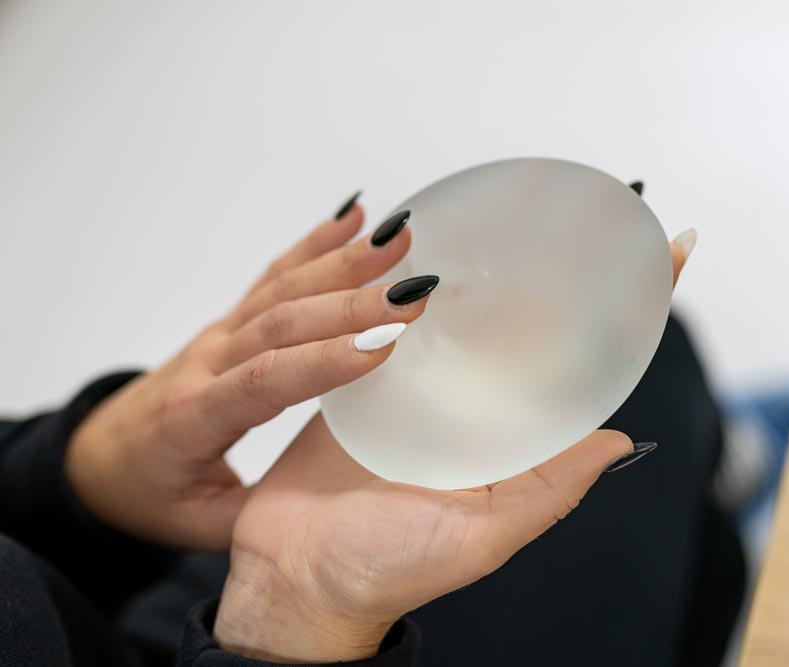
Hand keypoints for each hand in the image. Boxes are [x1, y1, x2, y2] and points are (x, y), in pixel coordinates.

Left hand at [66, 201, 433, 549]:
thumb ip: (264, 513)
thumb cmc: (153, 494)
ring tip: (396, 238)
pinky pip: (274, 275)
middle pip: (281, 322)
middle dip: (351, 303)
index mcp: (194, 419)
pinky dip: (314, 243)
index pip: (264, 381)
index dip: (323, 360)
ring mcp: (220, 335)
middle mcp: (207, 364)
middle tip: (413, 292)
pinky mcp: (232, 322)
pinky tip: (353, 217)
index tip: (384, 344)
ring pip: (282, 289)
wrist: (102, 457)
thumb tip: (340, 504)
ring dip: (342, 261)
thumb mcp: (203, 525)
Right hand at [212, 229, 696, 661]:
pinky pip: (390, 321)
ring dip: (491, 263)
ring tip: (522, 204)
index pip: (584, 366)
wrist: (297, 578)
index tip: (672, 252)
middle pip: (530, 327)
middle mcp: (472, 407)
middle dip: (567, 270)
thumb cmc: (389, 568)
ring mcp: (419, 389)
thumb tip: (623, 442)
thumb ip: (549, 491)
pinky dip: (407, 284)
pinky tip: (425, 244)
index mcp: (510, 442)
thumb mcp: (481, 536)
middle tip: (601, 207)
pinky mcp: (363, 379)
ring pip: (464, 315)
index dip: (631, 311)